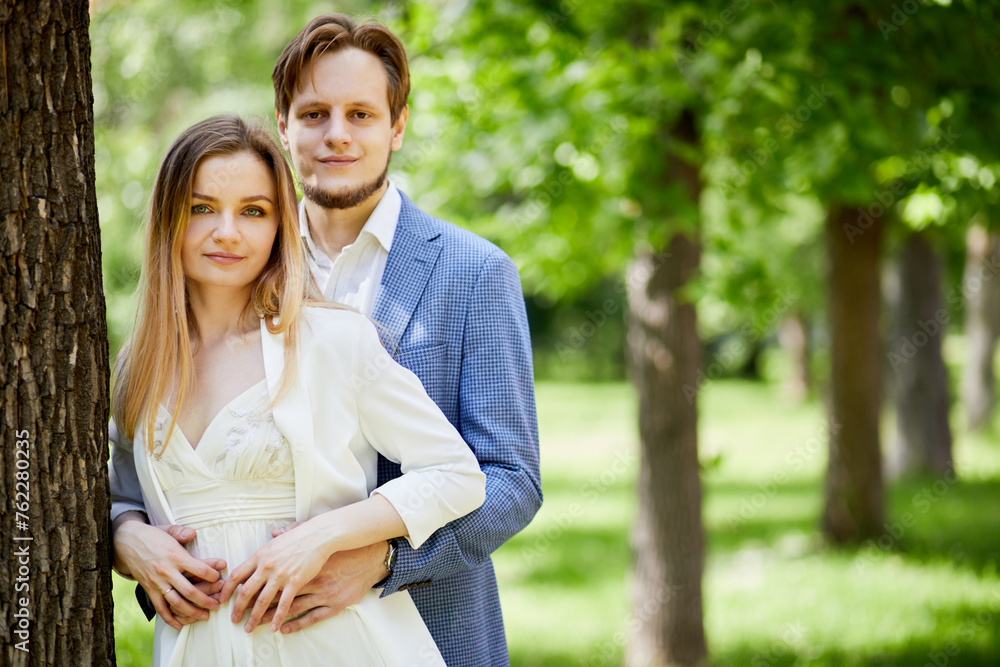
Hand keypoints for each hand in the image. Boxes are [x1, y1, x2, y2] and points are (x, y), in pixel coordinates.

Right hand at [113, 517, 226, 629]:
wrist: (125, 542)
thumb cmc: (152, 535)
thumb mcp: (168, 529)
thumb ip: (182, 532)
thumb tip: (194, 534)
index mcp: (174, 555)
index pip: (198, 568)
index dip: (212, 575)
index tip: (221, 578)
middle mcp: (166, 571)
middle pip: (189, 590)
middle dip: (205, 600)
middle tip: (217, 605)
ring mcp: (156, 582)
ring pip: (176, 602)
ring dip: (192, 612)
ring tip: (205, 616)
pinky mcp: (148, 589)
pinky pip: (160, 607)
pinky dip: (170, 618)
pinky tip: (180, 625)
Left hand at [219, 519, 338, 632]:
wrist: (321, 535)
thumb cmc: (303, 534)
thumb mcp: (283, 535)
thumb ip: (275, 538)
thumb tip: (273, 533)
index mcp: (260, 555)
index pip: (236, 575)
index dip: (227, 589)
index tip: (223, 599)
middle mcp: (266, 566)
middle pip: (245, 591)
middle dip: (237, 609)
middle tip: (234, 620)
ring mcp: (280, 575)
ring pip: (262, 601)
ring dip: (254, 617)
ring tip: (249, 628)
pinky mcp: (295, 582)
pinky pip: (283, 604)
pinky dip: (277, 617)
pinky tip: (274, 627)